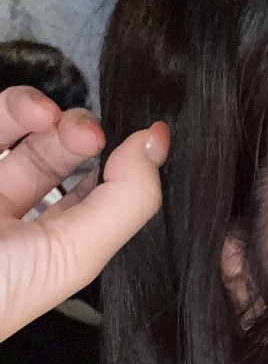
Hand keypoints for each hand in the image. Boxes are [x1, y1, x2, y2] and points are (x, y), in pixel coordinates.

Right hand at [0, 86, 169, 340]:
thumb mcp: (72, 256)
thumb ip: (125, 202)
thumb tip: (157, 145)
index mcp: (46, 250)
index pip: (95, 199)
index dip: (124, 166)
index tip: (150, 134)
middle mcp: (9, 218)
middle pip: (57, 158)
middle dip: (80, 135)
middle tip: (90, 133)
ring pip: (15, 130)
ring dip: (43, 113)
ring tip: (50, 118)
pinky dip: (14, 108)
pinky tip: (30, 112)